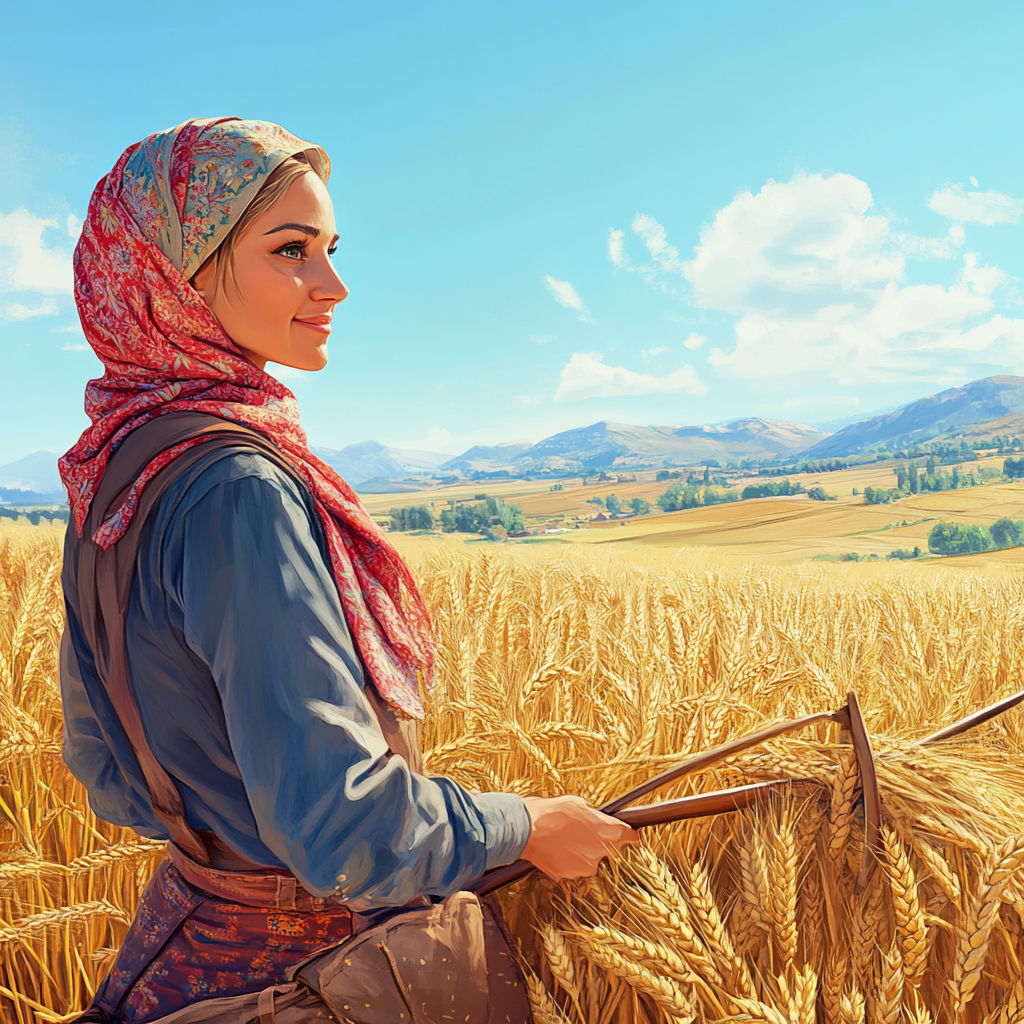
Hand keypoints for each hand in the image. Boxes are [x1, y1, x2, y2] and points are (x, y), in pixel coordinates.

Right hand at [521, 795, 637, 881]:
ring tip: (565, 839)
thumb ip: (594, 814)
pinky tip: (558, 849)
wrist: (527, 829)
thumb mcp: (577, 803)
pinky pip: (575, 868)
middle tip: (581, 831)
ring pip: (590, 860)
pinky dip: (569, 861)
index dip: (629, 835)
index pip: (629, 836)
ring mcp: (585, 866)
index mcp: (606, 831)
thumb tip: (597, 818)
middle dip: (598, 841)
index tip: (630, 835)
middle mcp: (599, 852)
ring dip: (582, 852)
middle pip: (608, 848)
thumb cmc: (550, 813)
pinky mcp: (570, 875)